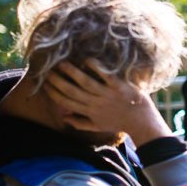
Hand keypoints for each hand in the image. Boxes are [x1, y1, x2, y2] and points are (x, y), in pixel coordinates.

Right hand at [44, 61, 170, 142]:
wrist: (142, 123)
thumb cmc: (119, 123)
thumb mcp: (98, 126)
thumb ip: (80, 123)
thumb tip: (64, 117)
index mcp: (89, 112)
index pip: (66, 102)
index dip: (53, 93)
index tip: (44, 83)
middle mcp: (95, 103)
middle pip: (71, 90)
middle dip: (57, 80)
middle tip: (47, 70)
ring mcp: (108, 94)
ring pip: (85, 82)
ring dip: (71, 71)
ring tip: (61, 62)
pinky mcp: (120, 86)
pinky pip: (105, 75)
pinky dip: (96, 67)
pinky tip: (86, 59)